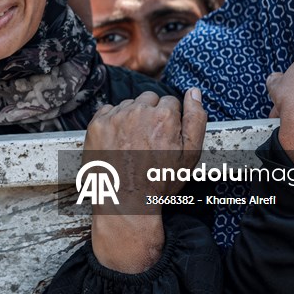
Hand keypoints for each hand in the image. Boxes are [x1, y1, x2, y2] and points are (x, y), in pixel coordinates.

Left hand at [85, 90, 205, 272]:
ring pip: (129, 104)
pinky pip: (108, 111)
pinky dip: (113, 121)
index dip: (170, 121)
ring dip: (132, 117)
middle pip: (149, 99)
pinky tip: (117, 141)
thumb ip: (196, 119)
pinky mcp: (97, 124)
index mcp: (164, 116)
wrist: (125, 202)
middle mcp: (139, 111)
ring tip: (133, 143)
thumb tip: (194, 91)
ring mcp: (115, 116)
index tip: (164, 137)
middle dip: (151, 114)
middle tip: (148, 139)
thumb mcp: (190, 154)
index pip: (170, 102)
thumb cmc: (159, 181)